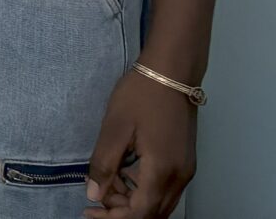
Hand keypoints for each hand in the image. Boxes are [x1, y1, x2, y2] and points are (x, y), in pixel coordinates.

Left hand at [82, 68, 196, 216]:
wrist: (171, 72)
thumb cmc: (140, 95)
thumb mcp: (114, 128)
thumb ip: (104, 164)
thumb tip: (94, 194)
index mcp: (162, 171)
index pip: (140, 212)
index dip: (114, 218)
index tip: (89, 212)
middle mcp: (180, 177)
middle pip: (152, 212)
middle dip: (123, 212)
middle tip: (95, 198)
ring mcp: (186, 170)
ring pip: (160, 202)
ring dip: (134, 201)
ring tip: (107, 184)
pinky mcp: (185, 161)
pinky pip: (165, 189)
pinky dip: (144, 190)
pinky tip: (125, 174)